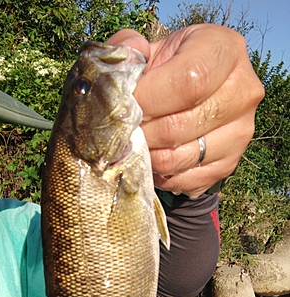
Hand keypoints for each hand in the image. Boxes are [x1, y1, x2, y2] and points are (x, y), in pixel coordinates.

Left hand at [108, 25, 264, 198]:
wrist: (197, 95)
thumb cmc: (169, 70)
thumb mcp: (151, 50)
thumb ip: (129, 50)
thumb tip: (121, 67)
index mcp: (225, 51)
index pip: (188, 83)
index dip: (148, 100)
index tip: (125, 106)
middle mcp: (243, 92)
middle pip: (180, 127)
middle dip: (142, 132)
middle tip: (124, 130)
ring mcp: (241, 133)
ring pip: (179, 158)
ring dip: (147, 156)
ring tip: (136, 142)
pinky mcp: (229, 164)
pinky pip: (185, 179)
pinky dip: (160, 174)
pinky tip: (153, 156)